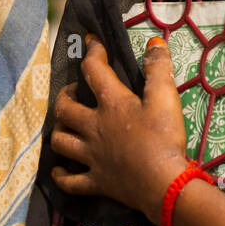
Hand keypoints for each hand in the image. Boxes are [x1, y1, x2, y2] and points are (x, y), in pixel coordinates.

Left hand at [50, 35, 189, 222]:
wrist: (164, 184)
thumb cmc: (164, 138)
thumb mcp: (166, 98)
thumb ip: (159, 69)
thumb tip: (153, 44)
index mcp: (111, 104)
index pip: (94, 70)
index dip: (92, 52)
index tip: (92, 41)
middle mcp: (94, 128)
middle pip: (65, 108)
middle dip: (65, 95)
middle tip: (73, 91)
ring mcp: (91, 157)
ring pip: (61, 142)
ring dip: (59, 130)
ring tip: (66, 124)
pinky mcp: (96, 182)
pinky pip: (69, 181)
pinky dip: (60, 175)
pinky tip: (58, 169)